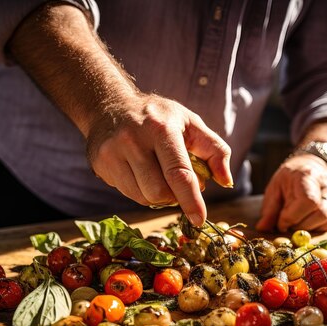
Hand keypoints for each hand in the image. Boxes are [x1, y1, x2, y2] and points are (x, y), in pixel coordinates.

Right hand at [87, 93, 232, 225]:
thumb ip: (215, 150)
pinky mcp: (100, 164)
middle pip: (159, 192)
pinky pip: (129, 195)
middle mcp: (133, 139)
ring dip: (159, 196)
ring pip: (143, 198)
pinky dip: (142, 191)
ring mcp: (112, 153)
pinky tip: (141, 172)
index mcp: (160, 128)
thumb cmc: (158, 117)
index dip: (191, 200)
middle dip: (175, 197)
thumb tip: (226, 180)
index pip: (178, 173)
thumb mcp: (191, 123)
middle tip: (177, 183)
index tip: (200, 219)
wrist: (110, 104)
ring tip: (159, 174)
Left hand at [255, 154, 326, 232]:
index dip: (292, 217)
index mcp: (308, 176)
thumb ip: (270, 210)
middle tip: (288, 223)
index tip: (281, 223)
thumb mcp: (275, 188)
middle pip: (320, 213)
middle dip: (300, 224)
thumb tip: (262, 228)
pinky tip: (307, 223)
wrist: (310, 164)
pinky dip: (318, 228)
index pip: (307, 201)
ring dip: (309, 228)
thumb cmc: (290, 177)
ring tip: (297, 222)